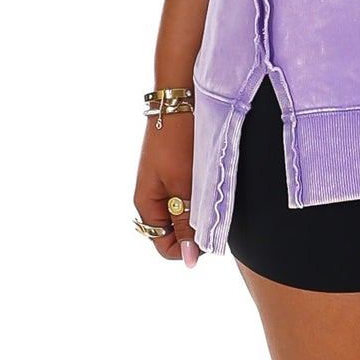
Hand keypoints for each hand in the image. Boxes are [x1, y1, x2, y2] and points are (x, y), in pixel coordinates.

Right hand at [134, 111, 200, 265]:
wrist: (181, 98)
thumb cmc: (179, 141)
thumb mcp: (185, 186)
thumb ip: (188, 224)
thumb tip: (188, 261)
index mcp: (148, 206)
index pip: (167, 247)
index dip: (189, 245)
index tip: (209, 226)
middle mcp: (153, 199)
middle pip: (177, 231)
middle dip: (197, 224)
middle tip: (211, 200)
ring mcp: (165, 184)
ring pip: (186, 212)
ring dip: (201, 206)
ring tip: (211, 184)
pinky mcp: (177, 171)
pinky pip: (190, 194)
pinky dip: (202, 191)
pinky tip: (210, 176)